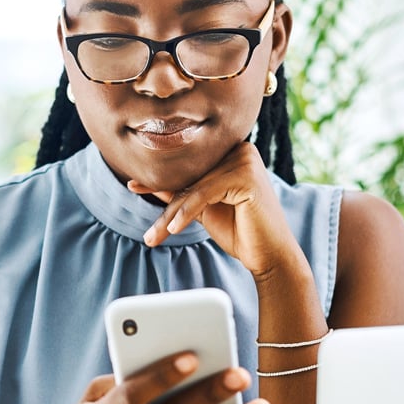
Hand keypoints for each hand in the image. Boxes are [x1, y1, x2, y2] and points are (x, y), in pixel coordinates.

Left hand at [130, 141, 297, 277]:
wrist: (269, 255)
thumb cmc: (240, 231)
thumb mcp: (202, 207)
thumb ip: (179, 192)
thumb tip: (144, 182)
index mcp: (231, 151)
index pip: (189, 165)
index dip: (161, 178)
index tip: (133, 187)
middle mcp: (240, 148)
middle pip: (190, 175)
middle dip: (164, 201)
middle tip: (145, 225)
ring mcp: (245, 159)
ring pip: (194, 186)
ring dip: (170, 214)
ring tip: (153, 237)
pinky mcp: (246, 175)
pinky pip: (204, 193)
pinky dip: (185, 212)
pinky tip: (173, 230)